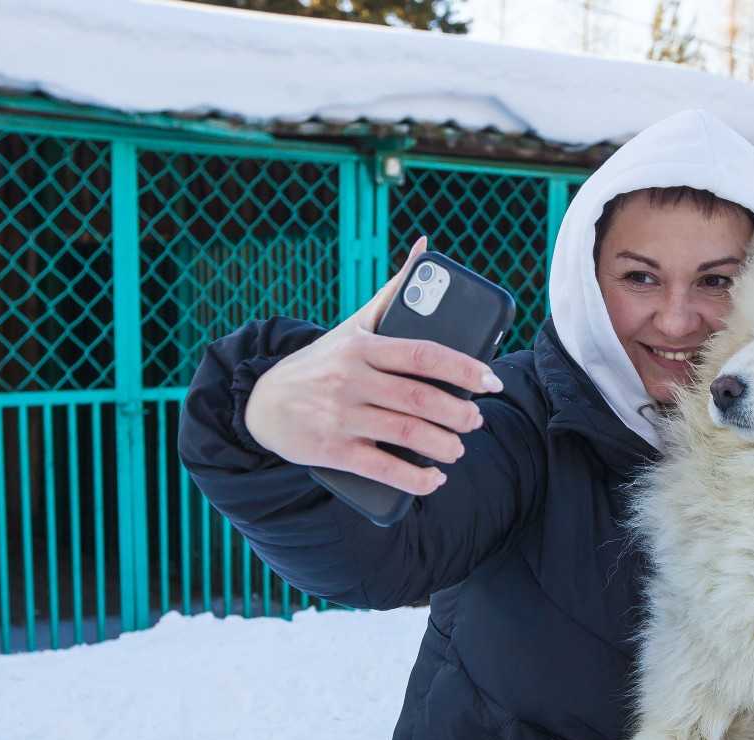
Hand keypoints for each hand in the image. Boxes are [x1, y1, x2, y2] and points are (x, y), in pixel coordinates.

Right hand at [244, 237, 503, 494]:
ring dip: (443, 445)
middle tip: (476, 419)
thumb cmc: (322, 362)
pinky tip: (433, 479)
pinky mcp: (331, 450)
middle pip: (419, 397)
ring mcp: (340, 415)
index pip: (422, 353)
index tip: (491, 381)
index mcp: (363, 347)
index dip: (464, 368)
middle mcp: (350, 379)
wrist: (262, 401)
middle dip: (458, 413)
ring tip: (458, 448)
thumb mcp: (353, 326)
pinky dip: (413, 478)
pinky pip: (380, 467)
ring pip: (405, 432)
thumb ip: (393, 292)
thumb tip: (426, 246)